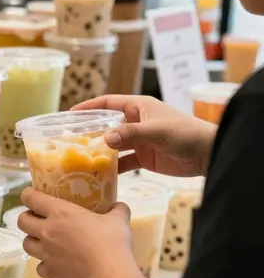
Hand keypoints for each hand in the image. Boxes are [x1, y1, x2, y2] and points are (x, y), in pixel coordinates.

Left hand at [18, 187, 136, 277]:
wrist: (109, 274)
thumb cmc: (112, 241)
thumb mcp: (118, 219)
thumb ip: (116, 210)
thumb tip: (119, 206)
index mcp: (59, 212)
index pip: (30, 198)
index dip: (28, 195)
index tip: (32, 195)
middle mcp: (46, 230)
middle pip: (21, 221)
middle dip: (27, 218)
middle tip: (39, 220)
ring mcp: (45, 253)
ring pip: (26, 244)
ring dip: (33, 241)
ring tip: (44, 242)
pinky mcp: (50, 272)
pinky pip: (39, 267)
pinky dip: (45, 265)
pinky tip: (56, 264)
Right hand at [72, 95, 215, 176]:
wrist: (208, 154)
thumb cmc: (185, 133)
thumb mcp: (156, 130)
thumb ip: (130, 134)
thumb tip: (104, 139)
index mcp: (138, 107)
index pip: (108, 103)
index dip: (89, 107)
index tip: (70, 114)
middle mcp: (136, 122)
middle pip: (106, 125)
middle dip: (90, 132)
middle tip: (69, 140)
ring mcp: (139, 140)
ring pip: (113, 145)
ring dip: (99, 151)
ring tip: (80, 159)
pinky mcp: (144, 158)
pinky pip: (123, 162)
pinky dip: (112, 168)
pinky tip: (100, 174)